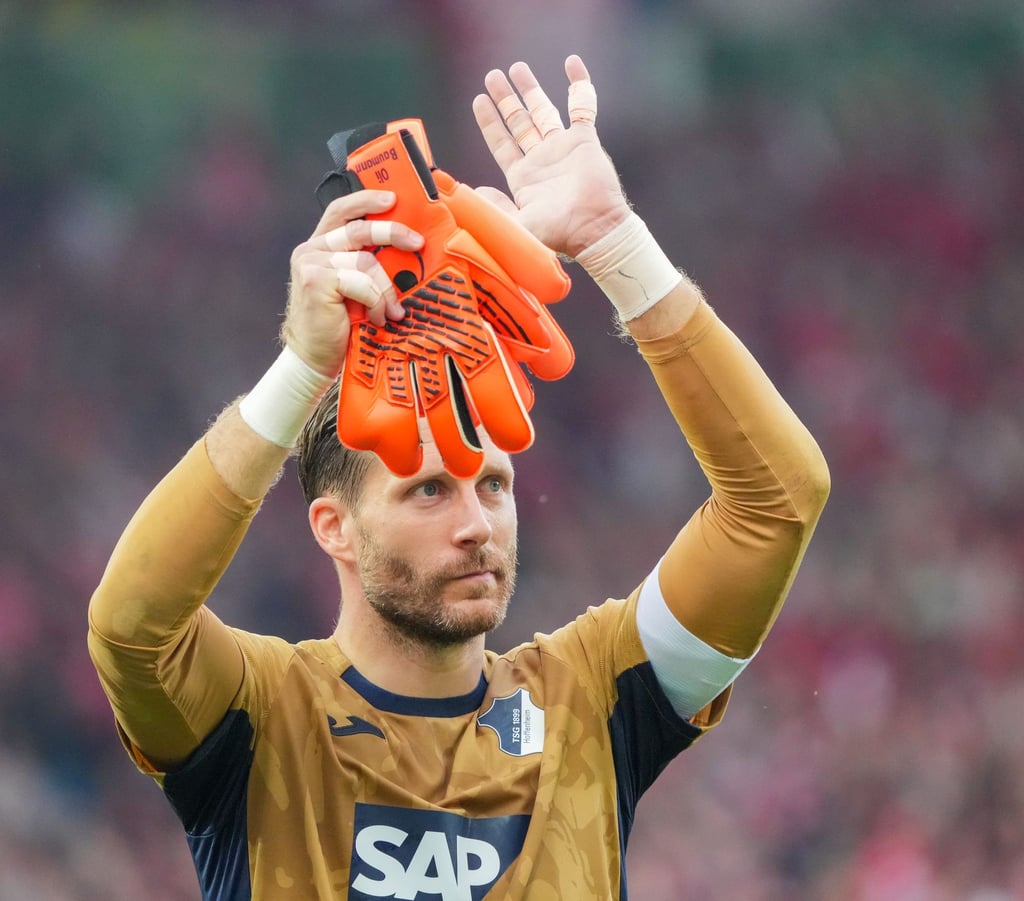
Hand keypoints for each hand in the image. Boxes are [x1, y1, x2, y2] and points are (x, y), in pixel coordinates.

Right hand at [282, 190, 423, 376]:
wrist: (314, 358)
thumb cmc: (339, 324)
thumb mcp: (354, 287)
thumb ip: (365, 264)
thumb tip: (406, 248)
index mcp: (320, 246)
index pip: (341, 211)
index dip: (366, 201)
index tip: (393, 198)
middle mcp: (311, 250)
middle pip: (358, 230)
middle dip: (392, 233)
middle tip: (417, 242)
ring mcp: (311, 264)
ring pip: (366, 262)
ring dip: (385, 290)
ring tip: (390, 311)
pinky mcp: (316, 282)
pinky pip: (361, 283)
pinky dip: (375, 302)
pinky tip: (375, 318)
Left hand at [472, 54, 631, 258]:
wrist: (594, 229)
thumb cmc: (557, 233)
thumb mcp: (515, 225)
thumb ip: (491, 208)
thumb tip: (473, 190)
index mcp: (522, 178)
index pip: (501, 143)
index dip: (489, 122)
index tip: (478, 100)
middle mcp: (541, 160)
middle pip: (519, 122)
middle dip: (505, 99)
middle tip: (492, 76)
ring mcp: (563, 149)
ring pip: (544, 111)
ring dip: (530, 89)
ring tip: (517, 67)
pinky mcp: (585, 141)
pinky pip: (582, 106)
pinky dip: (579, 84)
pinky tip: (571, 63)